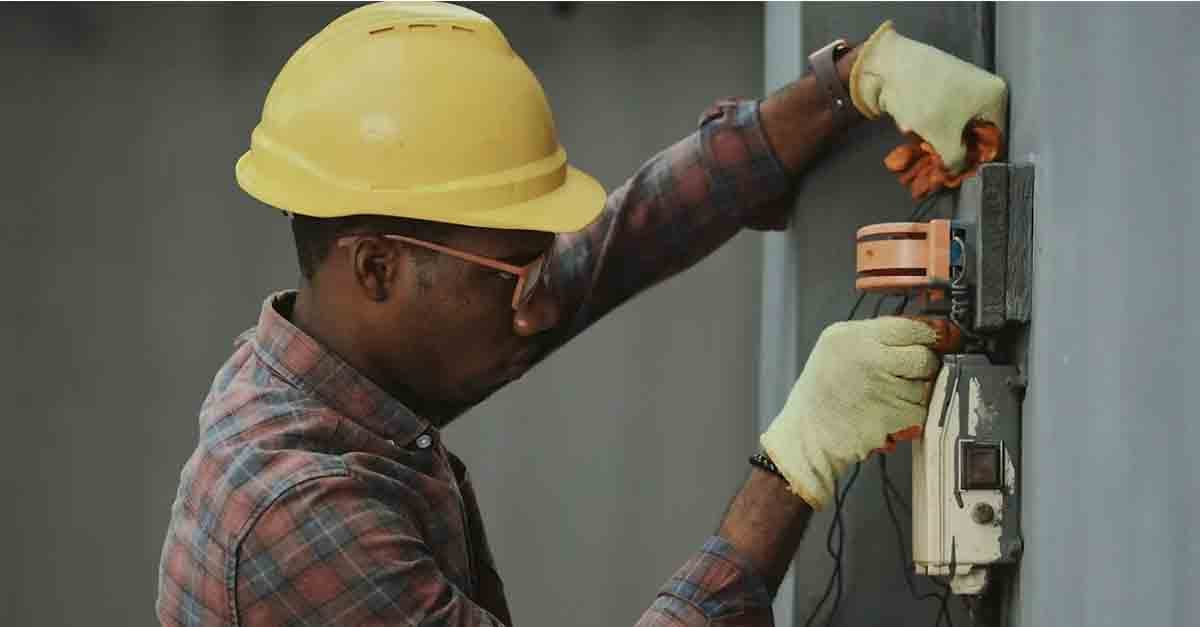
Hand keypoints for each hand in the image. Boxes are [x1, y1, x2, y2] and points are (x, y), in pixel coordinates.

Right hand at [760, 317, 940, 509]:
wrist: (806, 435)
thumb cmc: (821, 394)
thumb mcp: (836, 348)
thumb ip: (875, 336)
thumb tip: (927, 331)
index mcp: (851, 336)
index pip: (910, 326)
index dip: (927, 336)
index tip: (930, 343)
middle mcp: (867, 358)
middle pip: (923, 357)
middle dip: (923, 368)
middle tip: (905, 376)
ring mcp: (881, 387)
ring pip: (925, 387)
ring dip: (914, 395)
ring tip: (886, 398)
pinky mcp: (891, 415)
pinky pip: (920, 411)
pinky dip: (910, 416)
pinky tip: (887, 414)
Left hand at [850, 21, 1007, 175]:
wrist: (888, 65)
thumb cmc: (925, 99)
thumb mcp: (944, 138)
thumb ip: (955, 160)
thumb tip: (956, 170)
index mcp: (996, 95)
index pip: (993, 138)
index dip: (975, 158)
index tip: (957, 171)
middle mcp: (983, 88)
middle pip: (972, 131)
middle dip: (952, 148)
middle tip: (935, 164)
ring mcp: (960, 85)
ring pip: (952, 124)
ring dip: (935, 138)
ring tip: (918, 145)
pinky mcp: (939, 85)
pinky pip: (938, 114)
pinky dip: (926, 124)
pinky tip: (910, 128)